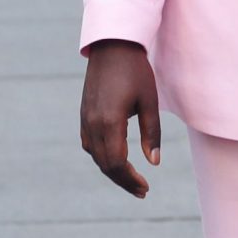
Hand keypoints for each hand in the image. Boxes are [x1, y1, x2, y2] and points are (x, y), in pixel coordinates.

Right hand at [80, 40, 161, 197]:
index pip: (116, 163)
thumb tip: (153, 163)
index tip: (145, 187)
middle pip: (105, 164)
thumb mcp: (149, 102)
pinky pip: (89, 143)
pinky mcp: (84, 113)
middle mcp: (93, 123)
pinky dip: (101, 156)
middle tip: (142, 191)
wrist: (112, 46)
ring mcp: (85, 119)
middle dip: (123, 180)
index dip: (129, 179)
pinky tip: (115, 160)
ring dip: (112, 171)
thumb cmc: (136, 71)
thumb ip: (151, 134)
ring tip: (131, 179)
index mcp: (110, 122)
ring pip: (95, 156)